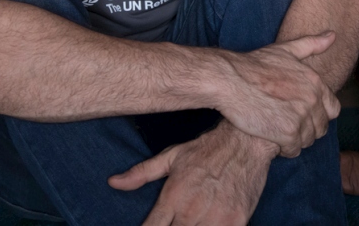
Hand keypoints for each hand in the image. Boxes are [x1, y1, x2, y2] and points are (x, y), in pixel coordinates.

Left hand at [109, 121, 273, 225]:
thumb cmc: (207, 148)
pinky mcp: (236, 222)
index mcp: (172, 197)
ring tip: (192, 223)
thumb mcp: (171, 156)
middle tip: (177, 223)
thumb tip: (113, 182)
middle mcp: (191, 211)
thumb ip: (141, 173)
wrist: (245, 141)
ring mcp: (215, 219)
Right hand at [218, 32, 339, 157]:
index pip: (333, 109)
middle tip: (286, 123)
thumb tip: (332, 35)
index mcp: (315, 82)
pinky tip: (271, 138)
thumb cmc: (254, 65)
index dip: (318, 114)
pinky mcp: (287, 133)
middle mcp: (313, 99)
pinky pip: (294, 150)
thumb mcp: (285, 50)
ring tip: (277, 130)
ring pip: (308, 140)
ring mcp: (301, 117)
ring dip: (295, 139)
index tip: (301, 113)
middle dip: (307, 128)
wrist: (230, 79)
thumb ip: (311, 45)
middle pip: (321, 127)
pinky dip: (284, 148)